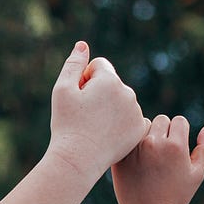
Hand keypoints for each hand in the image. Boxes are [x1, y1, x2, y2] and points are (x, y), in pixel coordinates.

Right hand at [48, 41, 146, 173]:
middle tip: (84, 115)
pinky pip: (132, 117)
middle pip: (112, 83)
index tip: (78, 98)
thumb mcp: (62, 90)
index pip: (99, 66)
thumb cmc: (66, 124)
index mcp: (110, 80)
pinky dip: (122, 123)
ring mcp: (137, 112)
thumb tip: (82, 45)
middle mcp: (128, 92)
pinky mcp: (141, 130)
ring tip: (95, 126)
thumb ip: (73, 64)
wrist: (79, 158)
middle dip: (99, 93)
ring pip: (122, 100)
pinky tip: (108, 134)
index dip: (84, 79)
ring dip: (110, 108)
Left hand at [110, 115, 203, 203]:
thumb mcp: (197, 174)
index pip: (179, 121)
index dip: (181, 133)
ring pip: (143, 125)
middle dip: (164, 132)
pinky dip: (132, 143)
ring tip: (150, 155)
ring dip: (147, 134)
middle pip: (161, 120)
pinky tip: (137, 159)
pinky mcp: (121, 155)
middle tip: (164, 153)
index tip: (178, 149)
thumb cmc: (177, 197)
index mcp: (175, 145)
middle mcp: (154, 143)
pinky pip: (127, 137)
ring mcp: (135, 148)